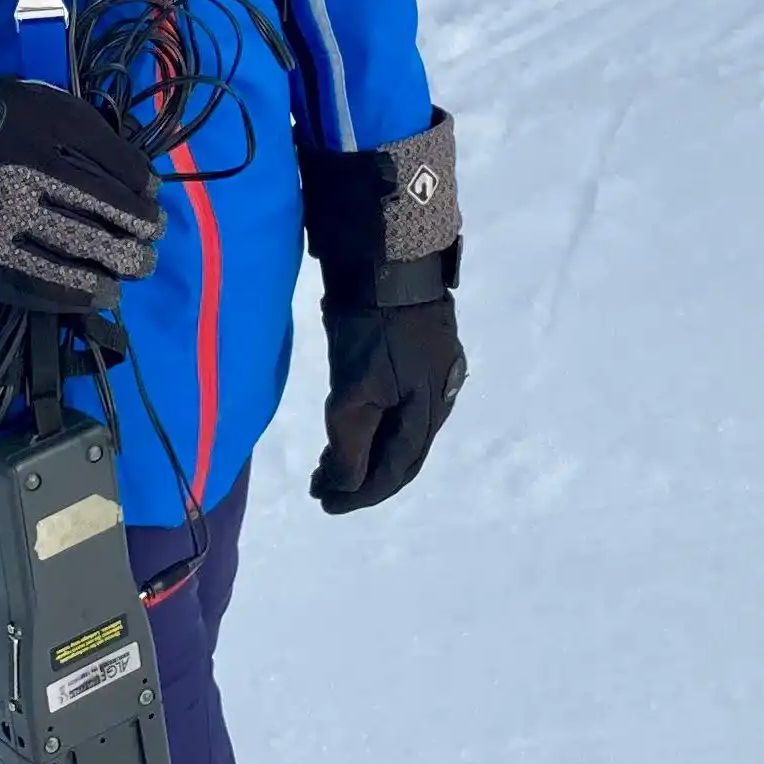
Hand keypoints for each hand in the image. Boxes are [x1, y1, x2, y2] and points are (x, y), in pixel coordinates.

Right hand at [0, 77, 161, 310]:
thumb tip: (142, 178)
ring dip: (120, 262)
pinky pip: (43, 282)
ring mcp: (5, 217)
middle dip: (141, 228)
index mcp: (42, 123)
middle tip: (152, 237)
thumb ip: (88, 129)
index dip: (144, 185)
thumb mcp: (41, 103)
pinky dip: (81, 292)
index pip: (116, 162)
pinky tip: (104, 294)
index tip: (151, 196)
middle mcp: (25, 170)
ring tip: (137, 267)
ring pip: (80, 245)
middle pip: (105, 207)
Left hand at [312, 292, 463, 511]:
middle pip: (402, 454)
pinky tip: (353, 422)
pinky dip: (374, 424)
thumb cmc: (372, 327)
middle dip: (362, 477)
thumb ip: (350, 444)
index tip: (324, 504)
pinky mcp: (421, 352)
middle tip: (322, 487)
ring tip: (328, 460)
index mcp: (428, 412)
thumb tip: (344, 487)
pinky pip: (399, 405)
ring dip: (366, 450)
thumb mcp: (354, 391)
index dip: (360, 494)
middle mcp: (440, 398)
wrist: (391, 259)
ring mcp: (435, 373)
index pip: (395, 470)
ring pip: (400, 429)